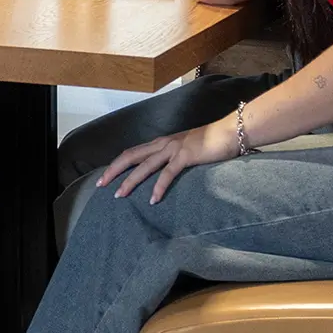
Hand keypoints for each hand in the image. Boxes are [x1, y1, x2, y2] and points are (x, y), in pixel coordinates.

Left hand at [92, 119, 232, 203]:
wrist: (232, 131)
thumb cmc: (212, 142)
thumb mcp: (187, 150)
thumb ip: (175, 159)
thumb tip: (167, 172)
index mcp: (162, 143)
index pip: (133, 153)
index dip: (117, 164)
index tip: (106, 177)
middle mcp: (163, 144)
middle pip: (131, 157)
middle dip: (114, 171)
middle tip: (101, 185)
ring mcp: (173, 149)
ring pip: (144, 166)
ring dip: (130, 181)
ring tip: (119, 195)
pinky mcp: (185, 156)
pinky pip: (167, 174)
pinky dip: (158, 188)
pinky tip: (153, 200)